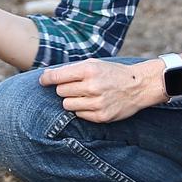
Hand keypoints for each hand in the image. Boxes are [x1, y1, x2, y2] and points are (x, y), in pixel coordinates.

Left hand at [38, 58, 161, 122]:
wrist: (139, 86)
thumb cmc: (112, 73)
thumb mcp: (94, 64)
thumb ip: (71, 69)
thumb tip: (46, 75)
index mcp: (89, 70)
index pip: (57, 76)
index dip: (46, 79)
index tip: (42, 80)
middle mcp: (92, 86)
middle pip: (61, 91)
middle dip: (65, 89)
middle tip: (76, 86)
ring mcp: (97, 103)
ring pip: (67, 104)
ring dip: (72, 100)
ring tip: (85, 95)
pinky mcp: (101, 116)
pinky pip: (78, 115)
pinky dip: (82, 109)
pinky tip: (93, 103)